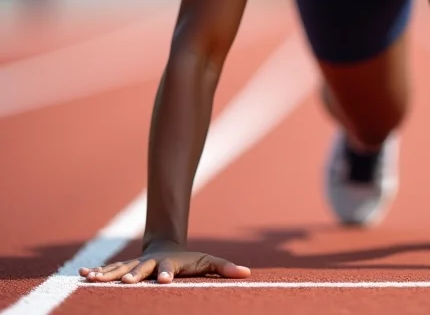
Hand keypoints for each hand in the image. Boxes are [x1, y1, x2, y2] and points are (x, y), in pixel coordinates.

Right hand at [79, 242, 250, 283]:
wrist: (165, 247)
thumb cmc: (190, 260)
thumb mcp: (208, 262)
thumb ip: (225, 268)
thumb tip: (248, 273)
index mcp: (170, 264)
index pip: (170, 269)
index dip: (168, 273)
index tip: (165, 280)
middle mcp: (150, 264)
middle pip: (141, 270)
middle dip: (134, 276)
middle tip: (128, 283)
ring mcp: (135, 266)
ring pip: (120, 270)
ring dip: (108, 275)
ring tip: (93, 280)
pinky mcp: (122, 270)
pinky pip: (108, 271)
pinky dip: (95, 273)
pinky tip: (81, 276)